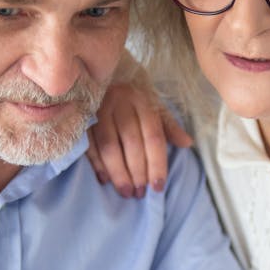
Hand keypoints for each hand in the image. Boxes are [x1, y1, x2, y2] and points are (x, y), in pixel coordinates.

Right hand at [88, 78, 191, 198]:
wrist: (99, 75)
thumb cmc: (131, 96)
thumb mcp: (153, 106)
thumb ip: (168, 126)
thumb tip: (187, 143)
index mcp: (142, 102)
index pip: (154, 137)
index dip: (157, 164)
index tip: (158, 187)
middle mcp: (121, 103)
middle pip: (132, 143)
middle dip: (137, 172)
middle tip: (139, 193)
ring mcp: (98, 109)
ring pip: (110, 146)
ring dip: (118, 172)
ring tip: (126, 191)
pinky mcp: (81, 117)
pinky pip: (89, 144)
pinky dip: (97, 164)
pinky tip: (104, 179)